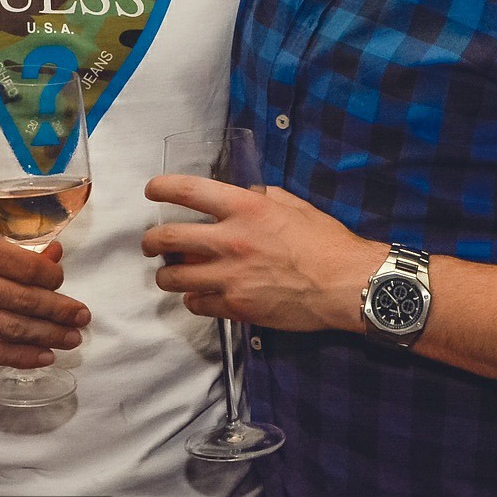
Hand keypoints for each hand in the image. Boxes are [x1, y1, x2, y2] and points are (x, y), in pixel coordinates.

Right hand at [0, 229, 89, 366]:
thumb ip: (8, 253)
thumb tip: (55, 259)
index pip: (24, 265)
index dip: (53, 278)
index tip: (63, 284)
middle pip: (23, 299)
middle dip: (60, 311)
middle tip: (83, 317)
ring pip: (12, 328)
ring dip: (49, 336)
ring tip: (72, 338)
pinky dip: (22, 356)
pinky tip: (43, 356)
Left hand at [141, 177, 379, 332]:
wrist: (345, 284)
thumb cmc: (326, 241)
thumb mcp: (293, 205)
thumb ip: (261, 198)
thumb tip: (243, 196)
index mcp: (245, 208)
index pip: (188, 191)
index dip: (162, 188)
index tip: (152, 191)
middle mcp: (230, 240)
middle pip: (167, 238)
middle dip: (151, 241)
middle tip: (151, 244)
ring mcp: (229, 277)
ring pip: (173, 276)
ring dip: (166, 274)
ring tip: (171, 273)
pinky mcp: (235, 307)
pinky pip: (196, 304)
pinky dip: (192, 299)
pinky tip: (199, 295)